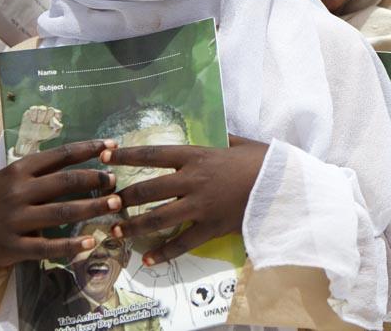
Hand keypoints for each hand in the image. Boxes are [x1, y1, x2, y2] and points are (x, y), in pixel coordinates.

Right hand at [0, 140, 119, 311]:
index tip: (112, 146)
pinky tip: (90, 241)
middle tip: (115, 180)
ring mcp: (16, 220)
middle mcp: (19, 192)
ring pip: (61, 212)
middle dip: (95, 179)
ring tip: (114, 204)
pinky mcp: (14, 246)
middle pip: (65, 182)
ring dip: (92, 207)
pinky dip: (70, 245)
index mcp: (20, 170)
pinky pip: (47, 247)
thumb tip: (87, 156)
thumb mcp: (13, 176)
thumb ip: (44, 169)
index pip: (61, 155)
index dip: (89, 149)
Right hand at [15, 105, 62, 155]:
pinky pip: (34, 108)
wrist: (30, 138)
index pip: (58, 113)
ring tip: (37, 122)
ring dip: (40, 117)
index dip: (55, 117)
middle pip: (51, 109)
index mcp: (54, 117)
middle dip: (47, 118)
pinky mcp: (31, 111)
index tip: (51, 124)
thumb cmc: (43, 135)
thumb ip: (58, 127)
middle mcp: (48, 112)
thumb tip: (54, 119)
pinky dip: (33, 115)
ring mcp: (39, 111)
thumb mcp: (53, 134)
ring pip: (42, 108)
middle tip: (43, 123)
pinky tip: (32, 120)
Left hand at [102, 137, 269, 264]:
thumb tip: (214, 130)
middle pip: (148, 189)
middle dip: (124, 196)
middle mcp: (193, 181)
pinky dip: (163, 253)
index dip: (127, 155)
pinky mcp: (211, 228)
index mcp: (198, 156)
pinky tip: (147, 259)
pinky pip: (182, 243)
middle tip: (107, 201)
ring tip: (117, 230)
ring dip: (134, 226)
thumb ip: (222, 138)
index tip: (105, 156)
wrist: (285, 186)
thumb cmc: (265, 161)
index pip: (153, 154)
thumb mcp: (241, 143)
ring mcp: (201, 207)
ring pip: (157, 219)